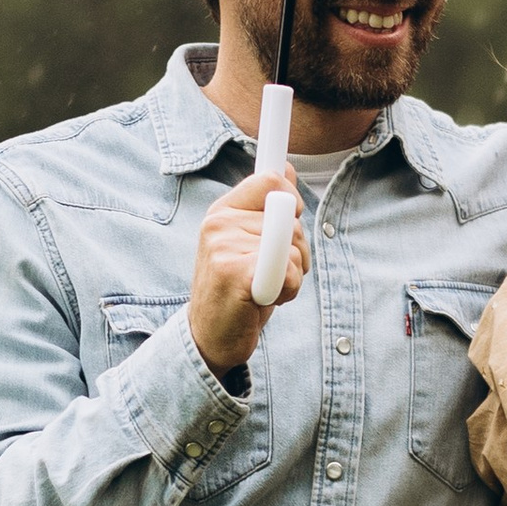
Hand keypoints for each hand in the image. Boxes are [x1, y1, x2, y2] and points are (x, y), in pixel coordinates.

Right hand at [188, 165, 308, 372]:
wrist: (210, 336)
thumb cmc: (237, 290)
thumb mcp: (250, 242)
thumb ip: (266, 208)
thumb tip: (287, 169)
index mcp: (223, 211)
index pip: (271, 179)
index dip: (291, 200)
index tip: (290, 216)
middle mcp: (219, 223)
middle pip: (292, 218)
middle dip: (297, 250)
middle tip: (271, 272)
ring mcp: (223, 247)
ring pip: (294, 247)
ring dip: (292, 274)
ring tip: (265, 287)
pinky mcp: (235, 273)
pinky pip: (287, 269)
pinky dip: (288, 289)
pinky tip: (265, 299)